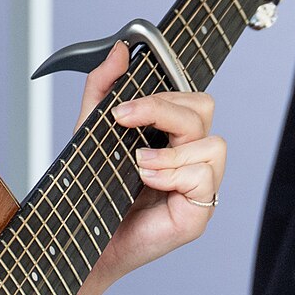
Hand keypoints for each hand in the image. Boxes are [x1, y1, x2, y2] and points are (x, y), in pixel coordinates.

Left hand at [72, 42, 225, 294]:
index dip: (163, 93)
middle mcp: (191, 157)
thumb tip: (120, 50)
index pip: (189, 96)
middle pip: (205, 109)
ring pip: (212, 143)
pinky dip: (174, 173)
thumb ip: (103, 90)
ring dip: (170, 150)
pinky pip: (204, 178)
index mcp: (172, 136)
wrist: (81, 244)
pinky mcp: (199, 212)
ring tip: (138, 164)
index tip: (123, 107)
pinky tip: (148, 181)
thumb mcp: (91, 133)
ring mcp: (199, 185)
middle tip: (126, 122)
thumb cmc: (92, 194)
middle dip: (164, 111)